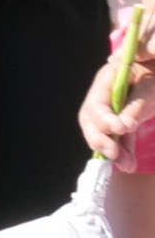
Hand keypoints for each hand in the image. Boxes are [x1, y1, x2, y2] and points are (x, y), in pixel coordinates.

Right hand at [85, 52, 148, 172]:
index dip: (104, 119)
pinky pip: (116, 139)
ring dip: (112, 151)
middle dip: (101, 139)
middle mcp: (102, 96)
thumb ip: (136, 103)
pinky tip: (129, 164)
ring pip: (101, 133)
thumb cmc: (154, 72)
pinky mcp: (118, 122)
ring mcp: (108, 110)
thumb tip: (124, 126)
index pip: (95, 104)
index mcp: (106, 80)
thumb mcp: (149, 84)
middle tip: (114, 153)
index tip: (121, 130)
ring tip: (126, 165)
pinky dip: (122, 152)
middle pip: (90, 121)